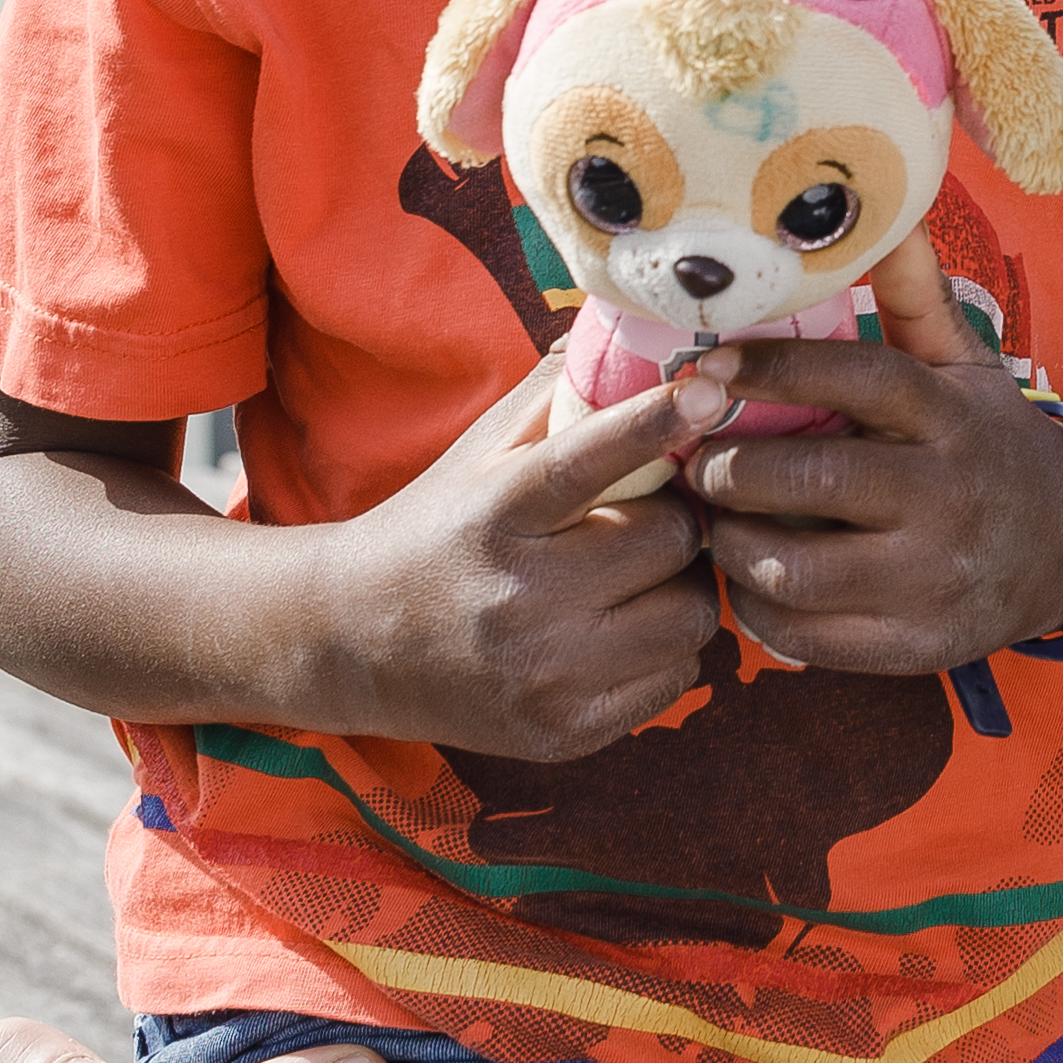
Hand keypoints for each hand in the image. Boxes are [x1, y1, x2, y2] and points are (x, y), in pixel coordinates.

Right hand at [325, 353, 738, 759]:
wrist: (351, 643)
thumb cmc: (439, 529)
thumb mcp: (480, 454)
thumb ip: (557, 395)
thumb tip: (644, 329)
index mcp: (496, 512)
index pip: (586, 459)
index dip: (655, 420)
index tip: (710, 386)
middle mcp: (520, 596)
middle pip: (670, 540)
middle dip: (673, 523)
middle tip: (643, 520)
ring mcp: (544, 673)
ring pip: (691, 615)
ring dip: (680, 590)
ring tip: (634, 581)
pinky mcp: (565, 732)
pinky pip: (678, 679)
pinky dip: (664, 651)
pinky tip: (618, 634)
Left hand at [685, 228, 1062, 677]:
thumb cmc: (989, 444)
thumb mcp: (968, 367)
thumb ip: (916, 296)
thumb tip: (889, 210)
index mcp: (951, 416)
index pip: (857, 377)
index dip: (773, 367)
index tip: (708, 364)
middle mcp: (946, 495)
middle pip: (813, 479)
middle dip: (731, 469)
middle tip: (698, 460)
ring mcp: (933, 576)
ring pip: (797, 568)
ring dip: (734, 544)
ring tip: (717, 522)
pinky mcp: (918, 643)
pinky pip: (810, 637)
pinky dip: (761, 612)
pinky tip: (751, 579)